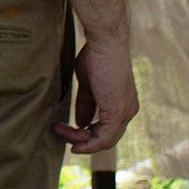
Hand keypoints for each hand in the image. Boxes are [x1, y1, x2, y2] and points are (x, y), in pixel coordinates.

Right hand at [54, 37, 138, 154]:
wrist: (105, 44)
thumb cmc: (96, 57)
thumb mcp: (88, 85)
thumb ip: (86, 104)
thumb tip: (81, 122)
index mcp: (123, 104)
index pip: (107, 128)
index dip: (88, 134)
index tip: (68, 130)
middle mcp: (128, 111)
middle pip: (106, 138)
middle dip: (82, 139)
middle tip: (61, 132)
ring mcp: (124, 112)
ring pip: (104, 140)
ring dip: (81, 141)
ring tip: (61, 132)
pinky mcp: (117, 112)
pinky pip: (103, 138)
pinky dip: (88, 144)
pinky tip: (74, 143)